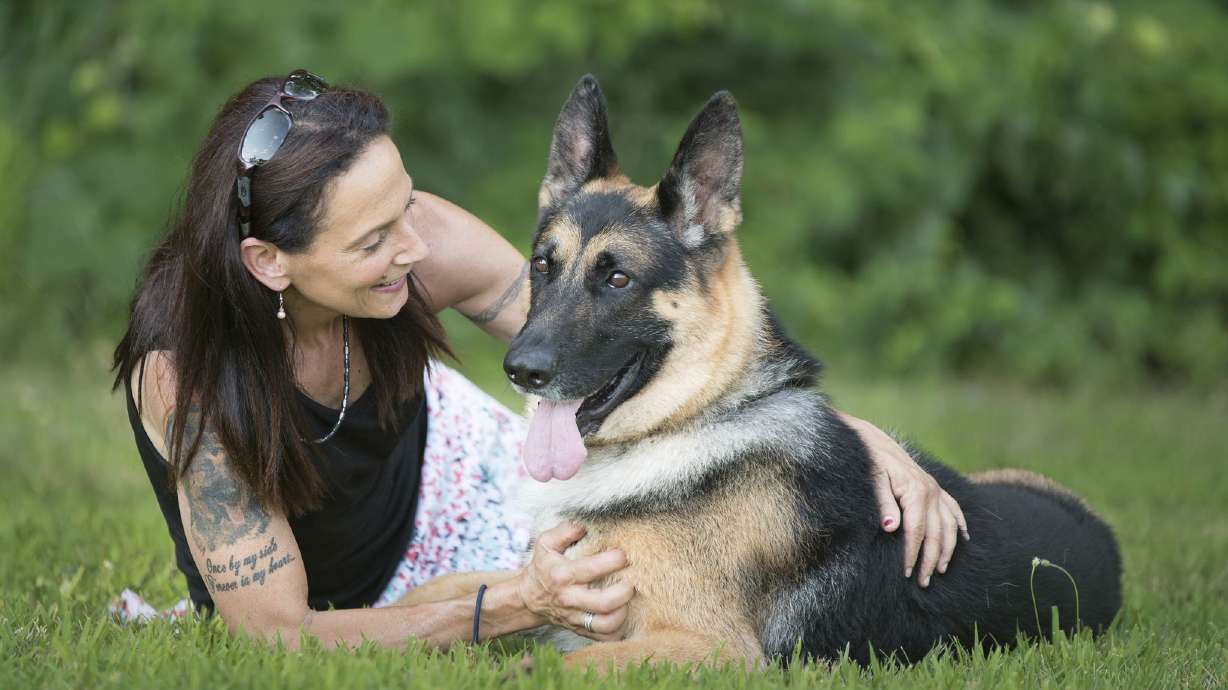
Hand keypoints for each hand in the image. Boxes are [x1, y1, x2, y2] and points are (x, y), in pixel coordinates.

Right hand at [517, 522, 634, 640]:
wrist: (528, 598)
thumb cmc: (543, 567)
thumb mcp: (546, 543)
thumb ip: (565, 531)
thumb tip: (584, 526)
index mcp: (563, 575)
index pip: (592, 569)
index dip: (614, 560)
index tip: (623, 554)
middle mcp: (570, 598)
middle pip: (604, 603)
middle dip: (624, 590)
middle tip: (631, 580)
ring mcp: (575, 617)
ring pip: (606, 624)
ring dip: (623, 611)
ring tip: (627, 598)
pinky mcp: (580, 630)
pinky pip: (605, 637)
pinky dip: (618, 629)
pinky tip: (621, 613)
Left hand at [839, 412, 969, 586]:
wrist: (873, 441)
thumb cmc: (870, 462)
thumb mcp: (872, 480)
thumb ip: (883, 502)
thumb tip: (892, 526)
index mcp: (916, 491)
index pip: (917, 531)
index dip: (912, 554)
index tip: (906, 572)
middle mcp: (932, 491)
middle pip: (936, 533)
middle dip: (930, 560)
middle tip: (922, 581)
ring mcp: (936, 490)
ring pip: (950, 525)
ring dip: (947, 549)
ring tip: (940, 569)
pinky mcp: (936, 489)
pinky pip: (954, 509)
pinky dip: (960, 525)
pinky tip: (965, 538)